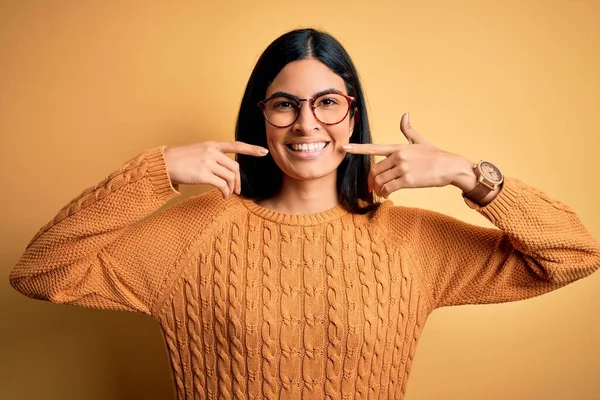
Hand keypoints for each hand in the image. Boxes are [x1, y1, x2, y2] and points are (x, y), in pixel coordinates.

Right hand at [164, 141, 268, 197]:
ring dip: (231, 188)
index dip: (251, 149)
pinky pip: (222, 185)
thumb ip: (212, 156)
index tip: (264, 151)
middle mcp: (212, 151)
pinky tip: (223, 196)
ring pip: (230, 177)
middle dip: (238, 180)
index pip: (236, 145)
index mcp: (212, 144)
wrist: (165, 163)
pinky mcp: (203, 174)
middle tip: (236, 190)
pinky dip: (225, 192)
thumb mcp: (198, 151)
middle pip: (235, 167)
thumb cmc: (180, 159)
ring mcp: (208, 162)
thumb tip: (225, 170)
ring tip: (228, 194)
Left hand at [343, 113, 474, 197]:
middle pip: (375, 170)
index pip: (374, 147)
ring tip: (381, 192)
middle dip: (370, 180)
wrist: (451, 166)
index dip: (358, 148)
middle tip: (371, 187)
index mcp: (399, 147)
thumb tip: (405, 114)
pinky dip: (385, 193)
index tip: (345, 148)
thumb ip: (409, 130)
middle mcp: (399, 156)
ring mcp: (403, 168)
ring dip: (378, 189)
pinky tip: (386, 195)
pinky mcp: (408, 180)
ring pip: (380, 180)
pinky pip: (389, 188)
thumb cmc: (436, 155)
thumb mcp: (420, 141)